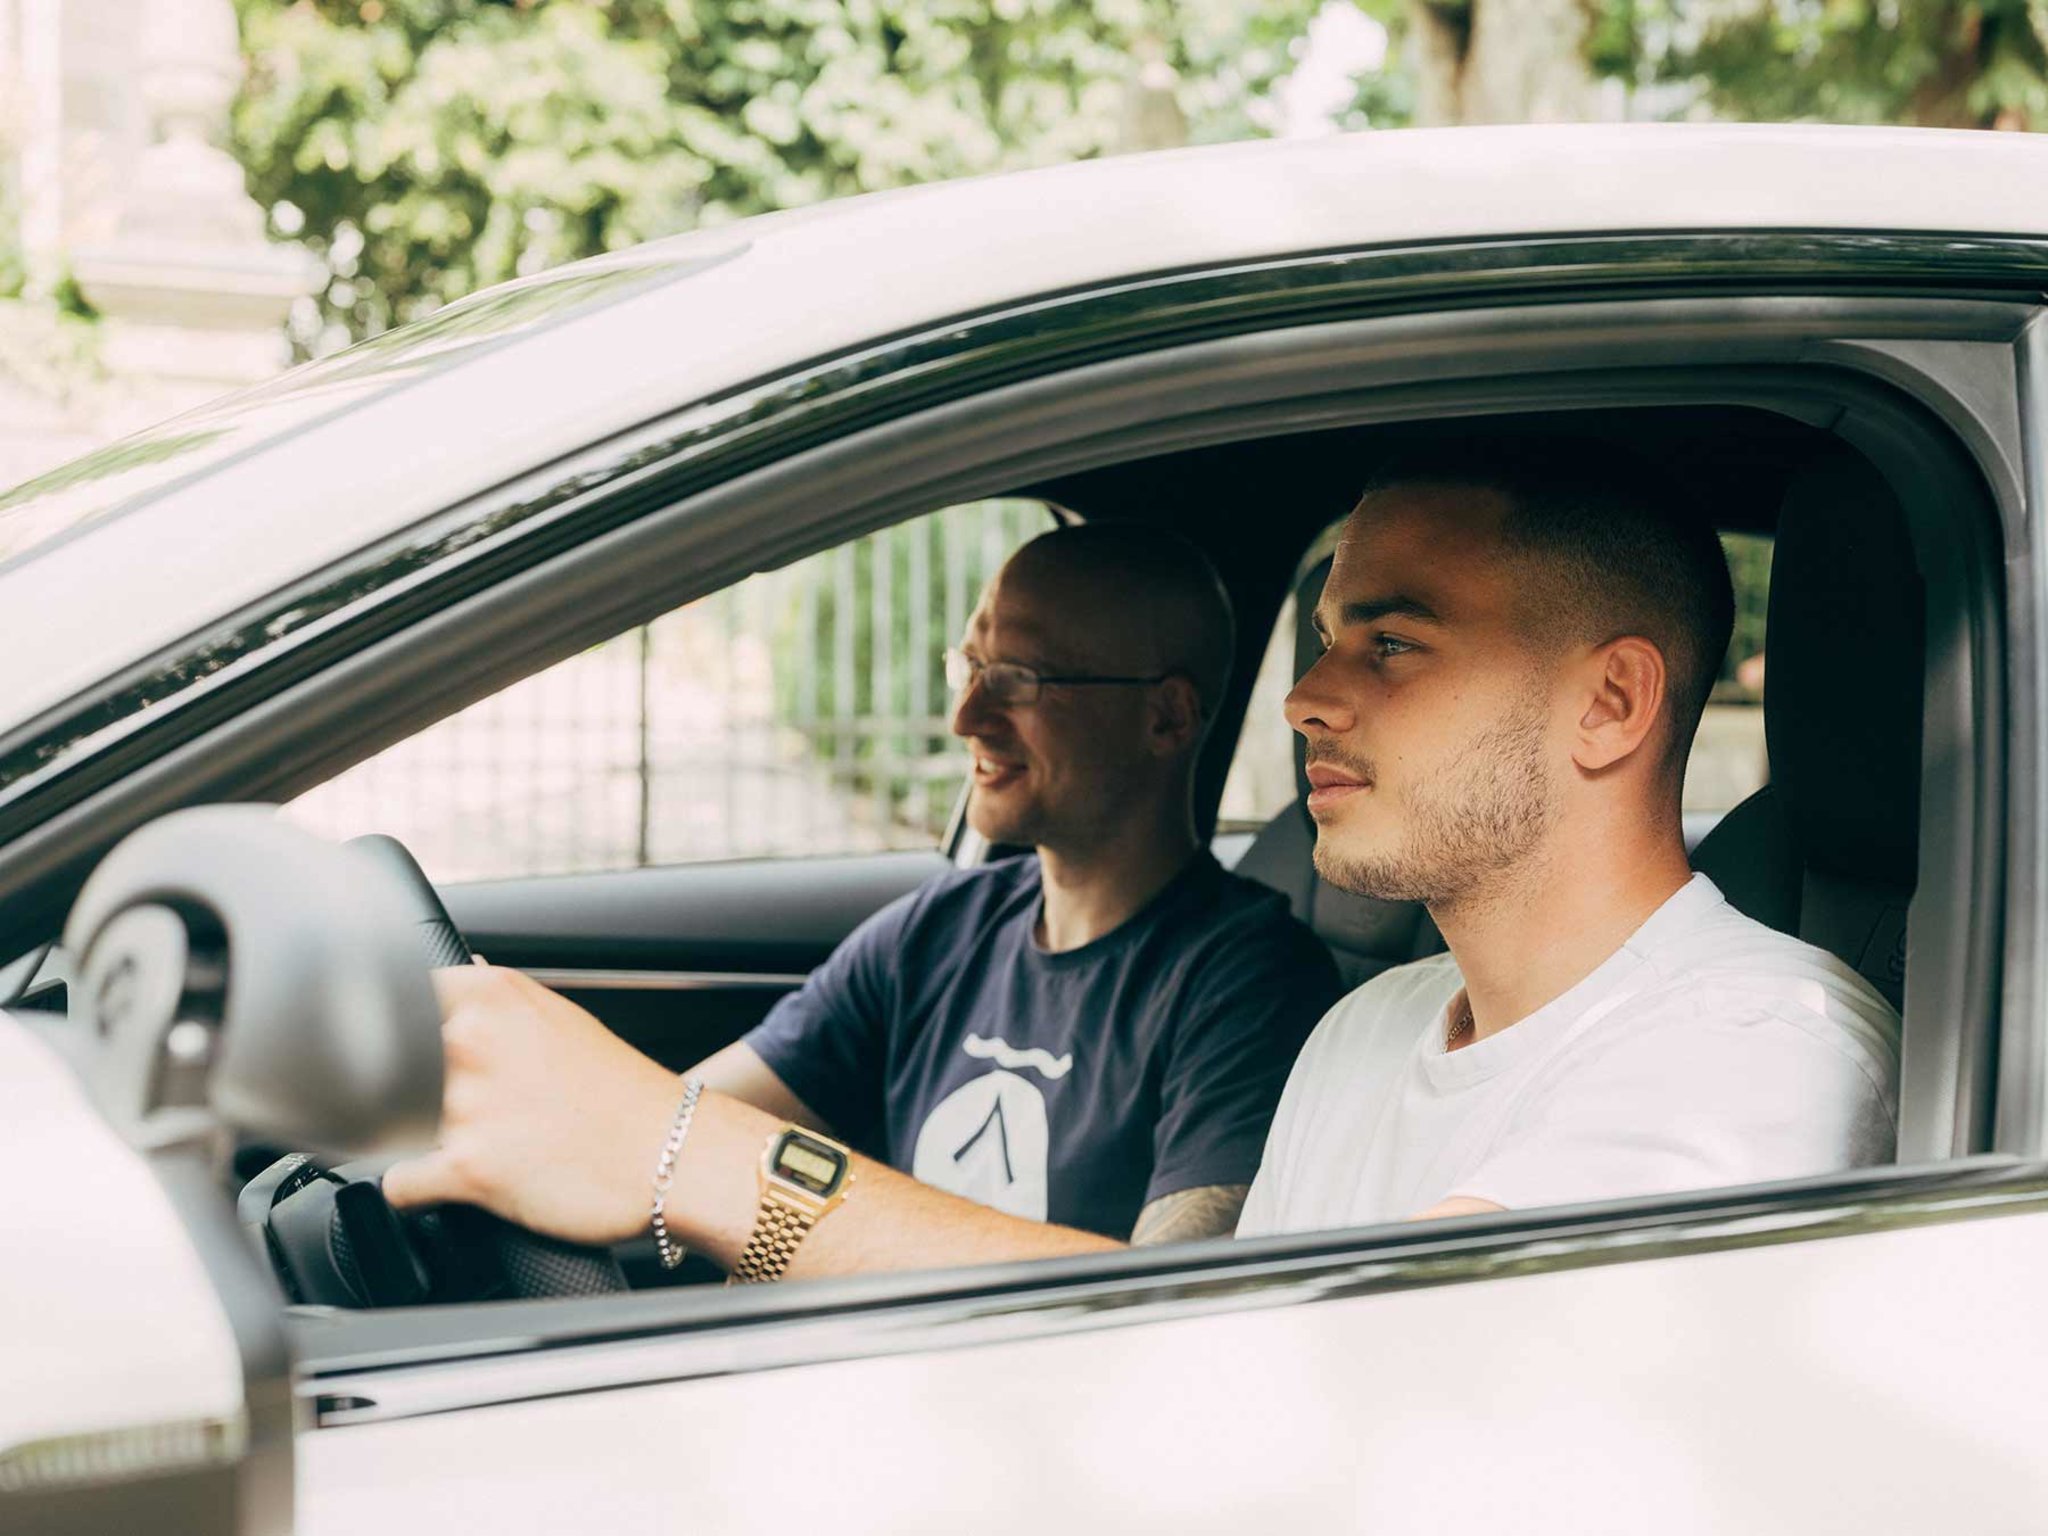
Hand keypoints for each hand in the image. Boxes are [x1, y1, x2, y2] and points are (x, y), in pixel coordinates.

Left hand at [383, 965, 676, 1246]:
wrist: (674, 1155)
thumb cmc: (623, 1093)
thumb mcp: (559, 1018)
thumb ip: (496, 998)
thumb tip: (460, 969)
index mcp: (490, 995)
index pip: (392, 999)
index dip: (386, 1031)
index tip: (392, 1051)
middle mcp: (471, 1040)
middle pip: (380, 1068)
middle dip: (400, 1094)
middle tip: (445, 1112)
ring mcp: (466, 1104)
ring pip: (388, 1126)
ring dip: (413, 1141)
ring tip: (465, 1147)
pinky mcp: (467, 1169)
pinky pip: (398, 1185)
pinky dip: (415, 1191)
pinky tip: (452, 1184)